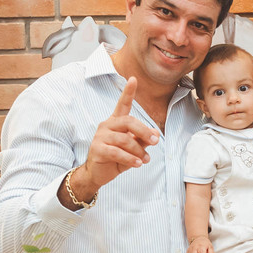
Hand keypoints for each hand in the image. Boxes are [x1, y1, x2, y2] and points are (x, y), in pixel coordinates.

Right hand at [76, 77, 159, 196]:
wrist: (98, 173)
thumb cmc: (116, 159)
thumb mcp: (134, 149)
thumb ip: (143, 140)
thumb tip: (155, 133)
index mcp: (116, 122)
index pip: (122, 104)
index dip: (128, 92)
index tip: (133, 79)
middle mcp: (107, 125)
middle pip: (128, 122)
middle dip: (144, 131)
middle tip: (155, 142)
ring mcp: (100, 136)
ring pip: (124, 139)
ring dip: (138, 150)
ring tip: (145, 160)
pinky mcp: (97, 149)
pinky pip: (116, 152)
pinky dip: (130, 159)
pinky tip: (138, 164)